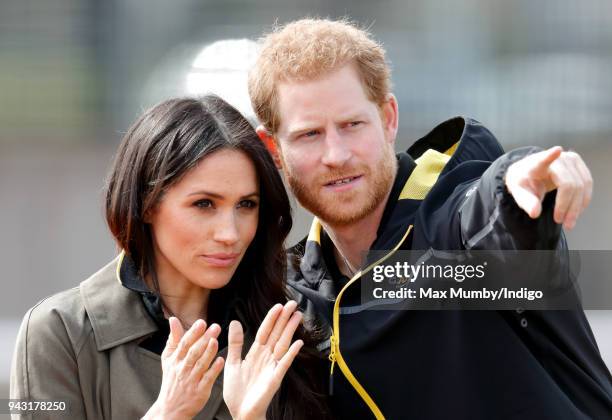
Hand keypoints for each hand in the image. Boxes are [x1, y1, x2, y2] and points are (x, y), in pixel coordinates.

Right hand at [144, 318, 224, 419]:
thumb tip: (173, 320)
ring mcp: (192, 381)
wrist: (170, 409)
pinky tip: (221, 361)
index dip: (192, 333)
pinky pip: (208, 379)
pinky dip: (214, 370)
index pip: (184, 344)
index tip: (201, 322)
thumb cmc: (172, 380)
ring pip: (200, 365)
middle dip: (204, 339)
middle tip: (215, 327)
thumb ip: (173, 339)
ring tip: (216, 341)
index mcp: (175, 361)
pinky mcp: (200, 391)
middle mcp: (183, 370)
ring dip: (209, 352)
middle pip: (194, 352)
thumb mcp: (168, 359)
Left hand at [223, 301, 303, 419]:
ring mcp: (272, 366)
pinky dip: (291, 353)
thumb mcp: (232, 363)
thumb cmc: (237, 391)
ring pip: (283, 344)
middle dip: (284, 319)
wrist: (240, 412)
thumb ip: (235, 343)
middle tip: (292, 304)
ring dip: (290, 330)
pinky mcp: (275, 378)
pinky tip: (298, 343)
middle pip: (277, 334)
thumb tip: (234, 322)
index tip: (278, 306)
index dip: (271, 319)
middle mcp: (266, 357)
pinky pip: (285, 363)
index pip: (265, 331)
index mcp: (255, 353)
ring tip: (297, 316)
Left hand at [504, 146, 592, 229]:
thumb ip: (526, 202)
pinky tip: (576, 211)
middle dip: (568, 207)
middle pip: (569, 184)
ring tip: (569, 222)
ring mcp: (570, 158)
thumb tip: (535, 213)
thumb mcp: (518, 193)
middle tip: (562, 223)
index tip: (557, 151)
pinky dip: (582, 200)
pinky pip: (587, 183)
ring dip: (577, 207)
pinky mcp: (578, 163)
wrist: (528, 171)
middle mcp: (557, 158)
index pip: (543, 159)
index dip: (550, 156)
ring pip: (582, 185)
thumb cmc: (523, 181)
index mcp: (536, 163)